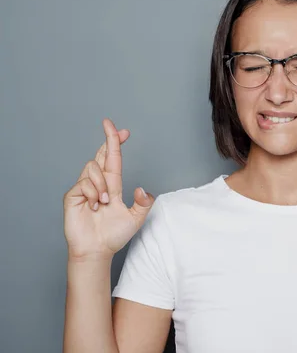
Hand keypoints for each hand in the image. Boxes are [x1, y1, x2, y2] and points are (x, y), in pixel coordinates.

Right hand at [63, 118, 154, 260]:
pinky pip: (84, 183)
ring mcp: (84, 188)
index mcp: (112, 185)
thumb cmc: (114, 235)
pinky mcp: (73, 195)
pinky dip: (93, 194)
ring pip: (94, 168)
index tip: (124, 131)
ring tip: (104, 203)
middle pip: (102, 155)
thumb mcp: (136, 218)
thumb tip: (142, 188)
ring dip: (102, 184)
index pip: (114, 160)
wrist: (97, 250)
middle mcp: (98, 183)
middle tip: (111, 126)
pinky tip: (94, 207)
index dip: (116, 144)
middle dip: (108, 139)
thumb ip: (144, 203)